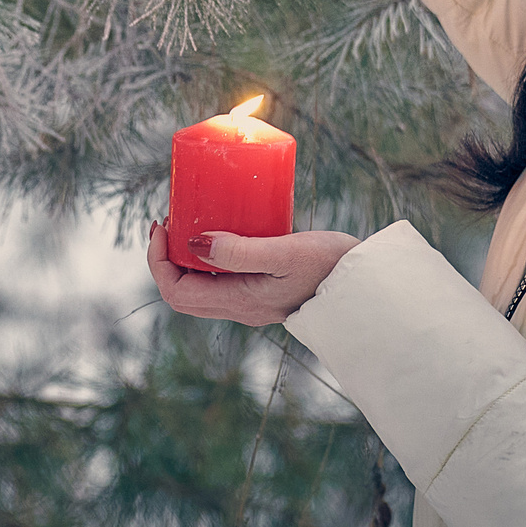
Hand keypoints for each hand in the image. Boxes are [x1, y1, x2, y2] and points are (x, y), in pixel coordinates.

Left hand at [148, 222, 361, 326]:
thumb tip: (194, 243)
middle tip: (171, 219)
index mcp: (240, 303)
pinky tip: (223, 229)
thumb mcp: (285, 253)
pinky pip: (223, 279)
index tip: (163, 224)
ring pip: (201, 286)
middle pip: (183, 293)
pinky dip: (210, 256)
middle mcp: (241, 308)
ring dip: (186, 257)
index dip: (158, 261)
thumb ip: (240, 251)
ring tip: (191, 219)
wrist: (367, 286)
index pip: (177, 292)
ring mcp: (253, 302)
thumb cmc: (331, 266)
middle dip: (166, 258)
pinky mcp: (266, 289)